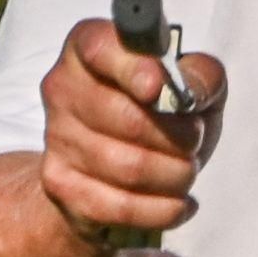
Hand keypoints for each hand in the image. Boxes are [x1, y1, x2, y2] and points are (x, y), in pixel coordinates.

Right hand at [37, 18, 226, 244]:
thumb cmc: (159, 116)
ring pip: (129, 167)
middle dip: (179, 137)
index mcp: (89, 47)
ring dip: (176, 175)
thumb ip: (200, 75)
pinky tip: (179, 203)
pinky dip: (163, 209)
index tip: (160, 88)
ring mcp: (57, 137)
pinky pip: (121, 205)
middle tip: (195, 143)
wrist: (115, 171)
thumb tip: (190, 92)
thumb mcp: (192, 85)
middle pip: (127, 118)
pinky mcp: (61, 184)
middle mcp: (63, 87)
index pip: (101, 48)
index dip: (133, 68)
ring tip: (186, 171)